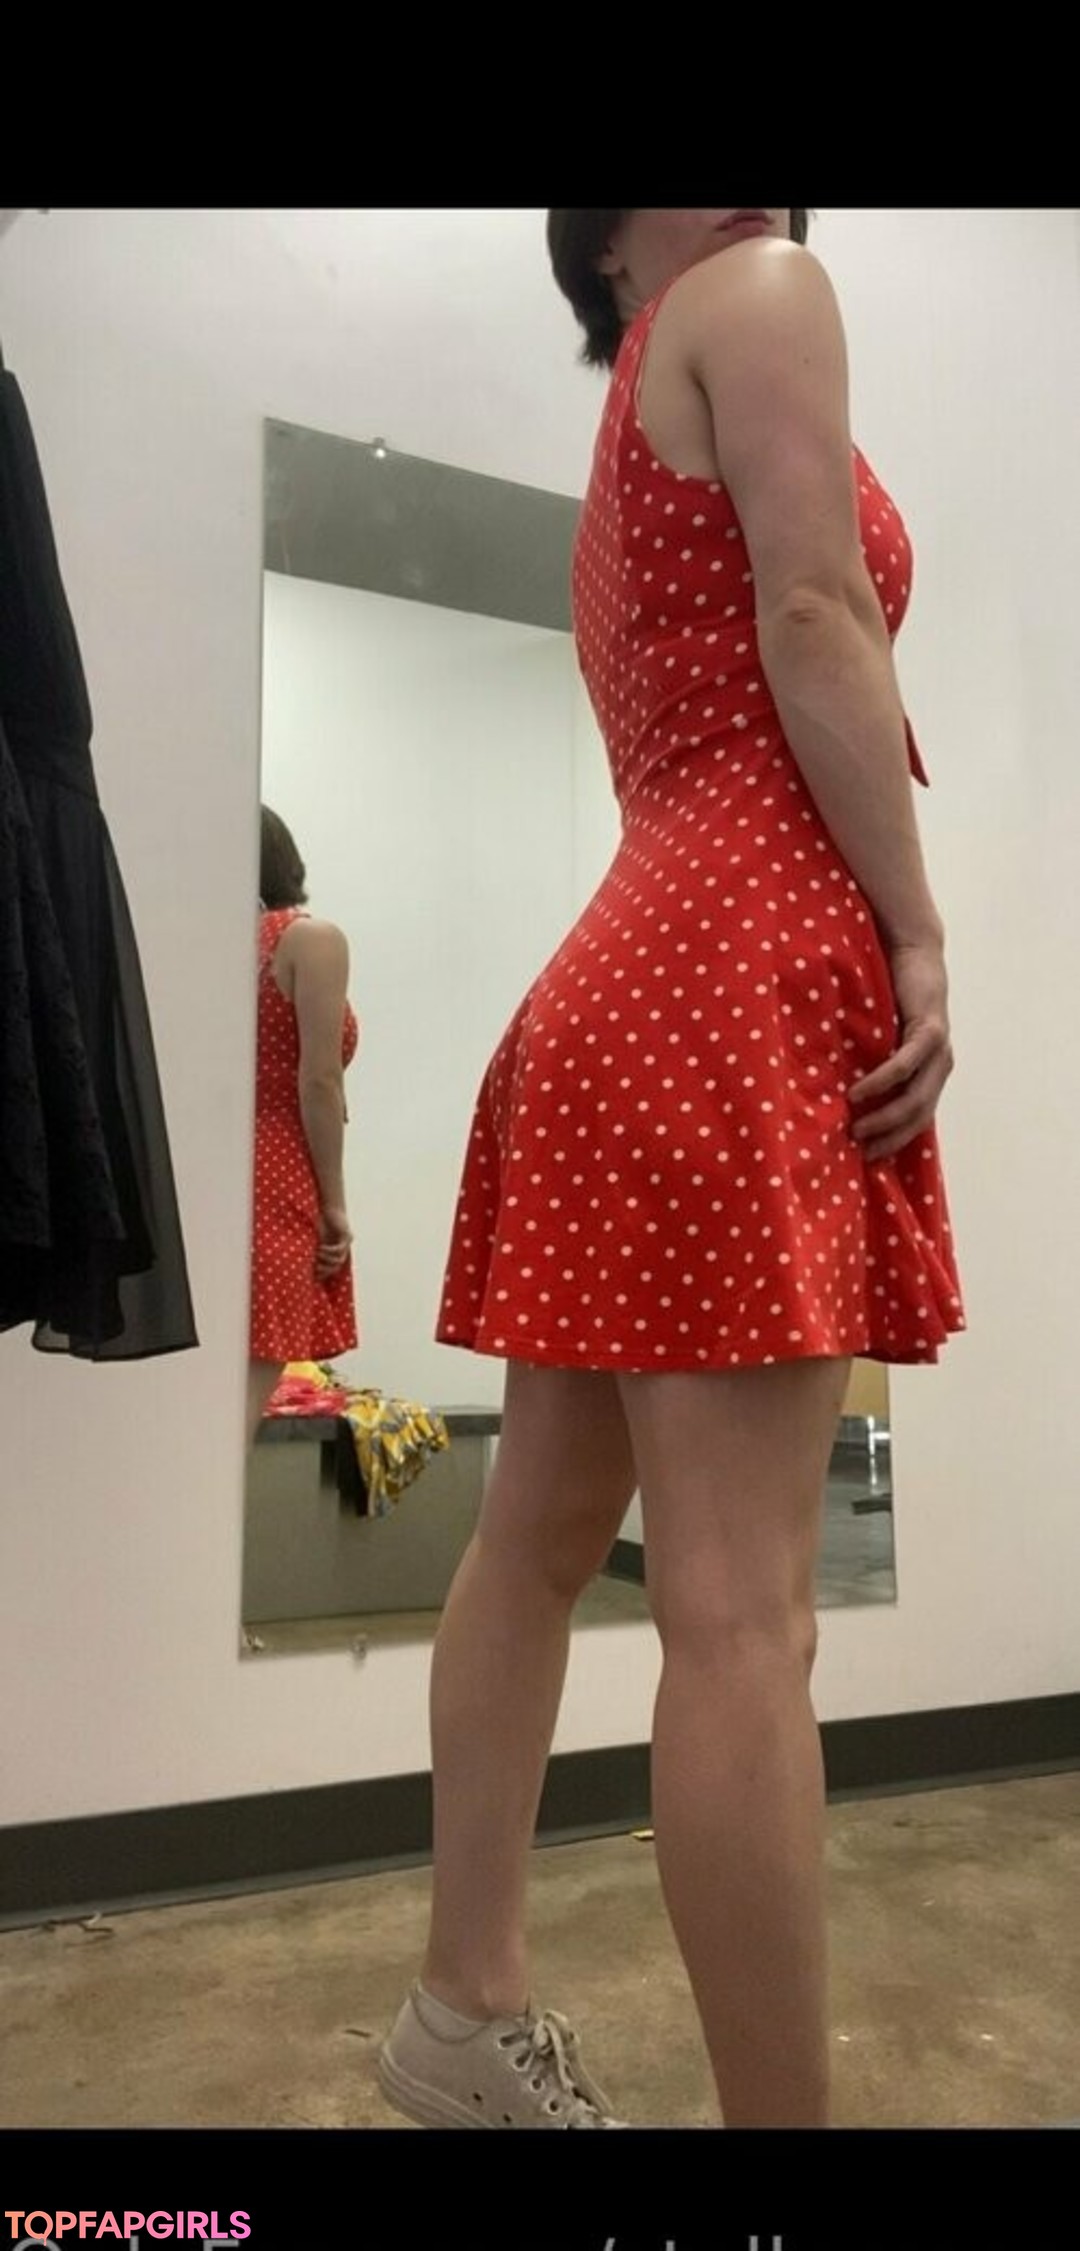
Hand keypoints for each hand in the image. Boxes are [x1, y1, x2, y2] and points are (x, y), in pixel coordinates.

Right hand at [315, 1203, 351, 1280]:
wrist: (330, 1208)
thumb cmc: (320, 1222)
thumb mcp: (314, 1238)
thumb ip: (311, 1249)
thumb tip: (297, 1260)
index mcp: (335, 1252)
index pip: (332, 1269)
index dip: (323, 1274)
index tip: (313, 1276)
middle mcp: (342, 1250)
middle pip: (337, 1267)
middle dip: (326, 1270)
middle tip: (315, 1268)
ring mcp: (346, 1244)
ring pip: (339, 1260)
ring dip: (327, 1259)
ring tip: (316, 1254)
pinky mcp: (347, 1237)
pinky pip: (339, 1249)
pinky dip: (330, 1251)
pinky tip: (321, 1248)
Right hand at [848, 938, 953, 1162]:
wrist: (915, 954)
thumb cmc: (894, 996)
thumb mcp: (884, 1038)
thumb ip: (873, 1063)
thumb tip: (839, 1095)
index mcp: (932, 1074)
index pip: (918, 1121)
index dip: (895, 1142)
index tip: (866, 1159)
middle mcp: (941, 1067)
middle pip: (919, 1117)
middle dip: (890, 1138)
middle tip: (859, 1150)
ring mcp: (940, 1051)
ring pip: (916, 1098)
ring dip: (885, 1117)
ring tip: (856, 1127)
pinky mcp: (932, 1032)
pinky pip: (905, 1065)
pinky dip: (882, 1082)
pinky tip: (859, 1093)